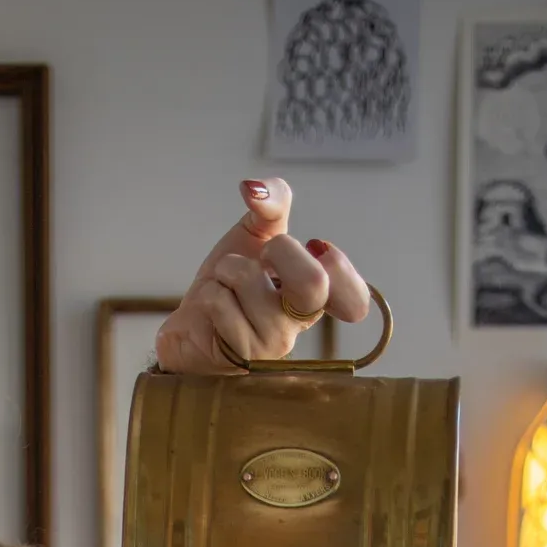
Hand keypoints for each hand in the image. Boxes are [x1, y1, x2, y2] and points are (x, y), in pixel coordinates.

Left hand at [155, 177, 371, 375]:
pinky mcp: (241, 357)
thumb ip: (271, 203)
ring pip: (251, 280)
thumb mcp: (256, 233)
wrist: (190, 323)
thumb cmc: (230, 283)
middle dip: (279, 250)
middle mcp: (301, 324)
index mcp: (316, 297)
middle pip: (312, 282)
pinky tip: (213, 311)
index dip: (340, 267)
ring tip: (226, 287)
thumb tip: (254, 189)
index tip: (317, 249)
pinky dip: (210, 293)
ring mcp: (273, 345)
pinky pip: (221, 303)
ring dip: (228, 270)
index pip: (355, 297)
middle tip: (262, 259)